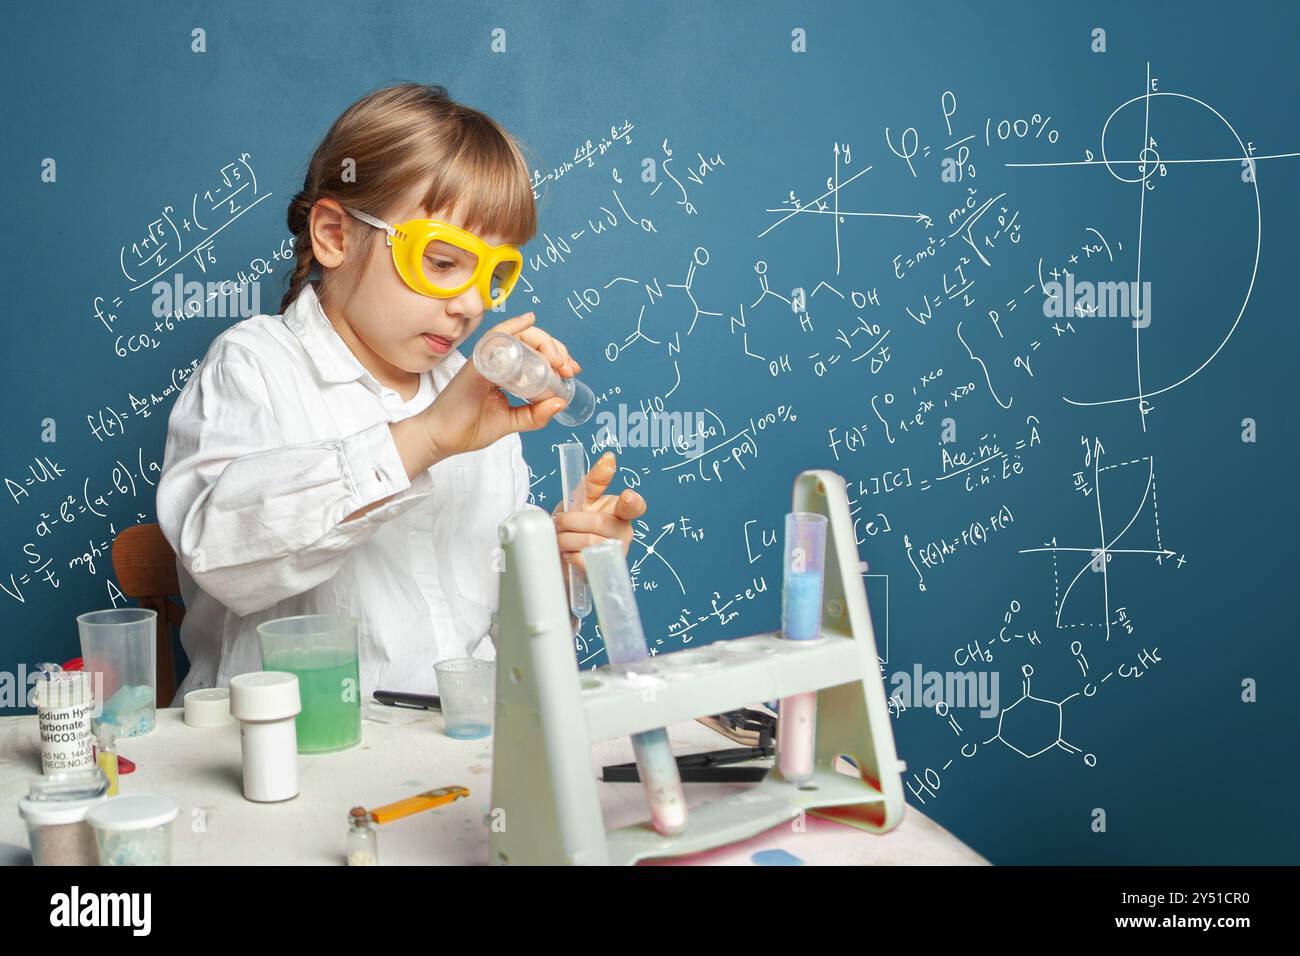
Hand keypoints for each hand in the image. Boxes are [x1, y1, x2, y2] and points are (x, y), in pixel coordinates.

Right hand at [420, 312, 580, 459]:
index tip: (572, 370)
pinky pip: (495, 337)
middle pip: (530, 341)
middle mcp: (495, 360)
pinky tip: (529, 321)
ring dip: (543, 342)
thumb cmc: (469, 427)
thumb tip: (562, 402)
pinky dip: (513, 326)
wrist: (442, 438)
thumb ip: (535, 415)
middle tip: (568, 368)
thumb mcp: (512, 421)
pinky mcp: (477, 363)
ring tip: (557, 361)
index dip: (556, 357)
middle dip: (555, 349)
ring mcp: (485, 359)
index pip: (534, 354)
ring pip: (518, 336)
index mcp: (504, 371)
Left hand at [552, 451, 646, 572]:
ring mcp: (615, 552)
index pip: (634, 506)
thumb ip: (596, 479)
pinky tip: (569, 552)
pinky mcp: (603, 568)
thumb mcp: (583, 497)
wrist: (563, 550)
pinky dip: (569, 555)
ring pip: (588, 541)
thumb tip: (609, 457)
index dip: (632, 501)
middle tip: (560, 521)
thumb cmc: (577, 523)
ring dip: (566, 538)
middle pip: (597, 523)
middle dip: (570, 521)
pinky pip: (584, 560)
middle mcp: (623, 532)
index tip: (627, 495)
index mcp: (620, 512)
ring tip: (562, 537)